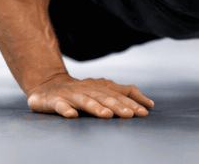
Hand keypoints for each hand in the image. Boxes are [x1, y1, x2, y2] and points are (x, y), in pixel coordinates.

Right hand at [25, 73, 152, 118]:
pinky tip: (72, 115)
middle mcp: (88, 89)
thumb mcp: (104, 90)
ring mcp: (71, 95)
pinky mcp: (55, 101)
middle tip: (130, 115)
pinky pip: (60, 105)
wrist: (49, 84)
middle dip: (119, 106)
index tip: (145, 112)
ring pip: (85, 101)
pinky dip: (66, 109)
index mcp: (101, 87)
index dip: (132, 103)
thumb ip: (125, 95)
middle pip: (105, 98)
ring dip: (96, 108)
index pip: (119, 95)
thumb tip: (149, 104)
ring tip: (107, 115)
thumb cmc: (82, 90)